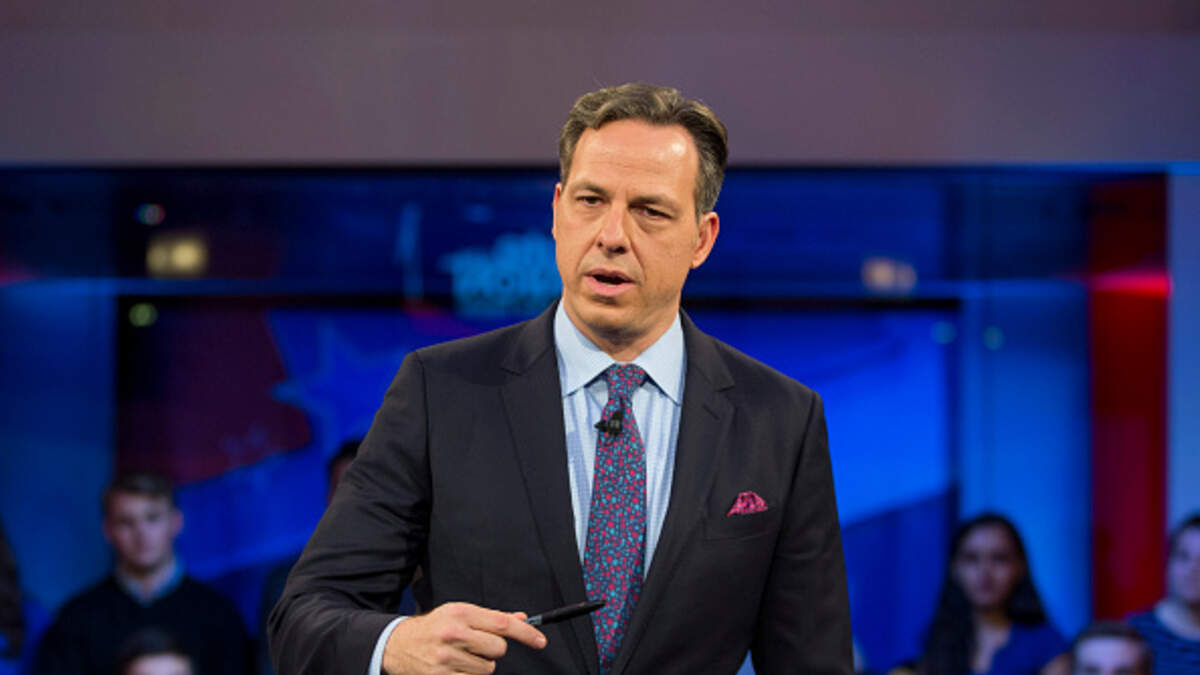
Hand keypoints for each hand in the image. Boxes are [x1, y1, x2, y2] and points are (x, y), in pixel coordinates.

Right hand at [382, 601, 547, 673]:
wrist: (398, 644)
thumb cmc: (434, 627)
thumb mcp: (460, 613)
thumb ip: (491, 618)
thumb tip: (522, 618)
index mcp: (461, 613)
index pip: (503, 623)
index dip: (526, 633)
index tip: (540, 641)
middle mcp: (453, 633)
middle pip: (499, 648)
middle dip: (493, 649)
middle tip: (477, 645)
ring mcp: (446, 658)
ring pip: (487, 669)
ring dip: (480, 665)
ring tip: (461, 656)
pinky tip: (454, 668)